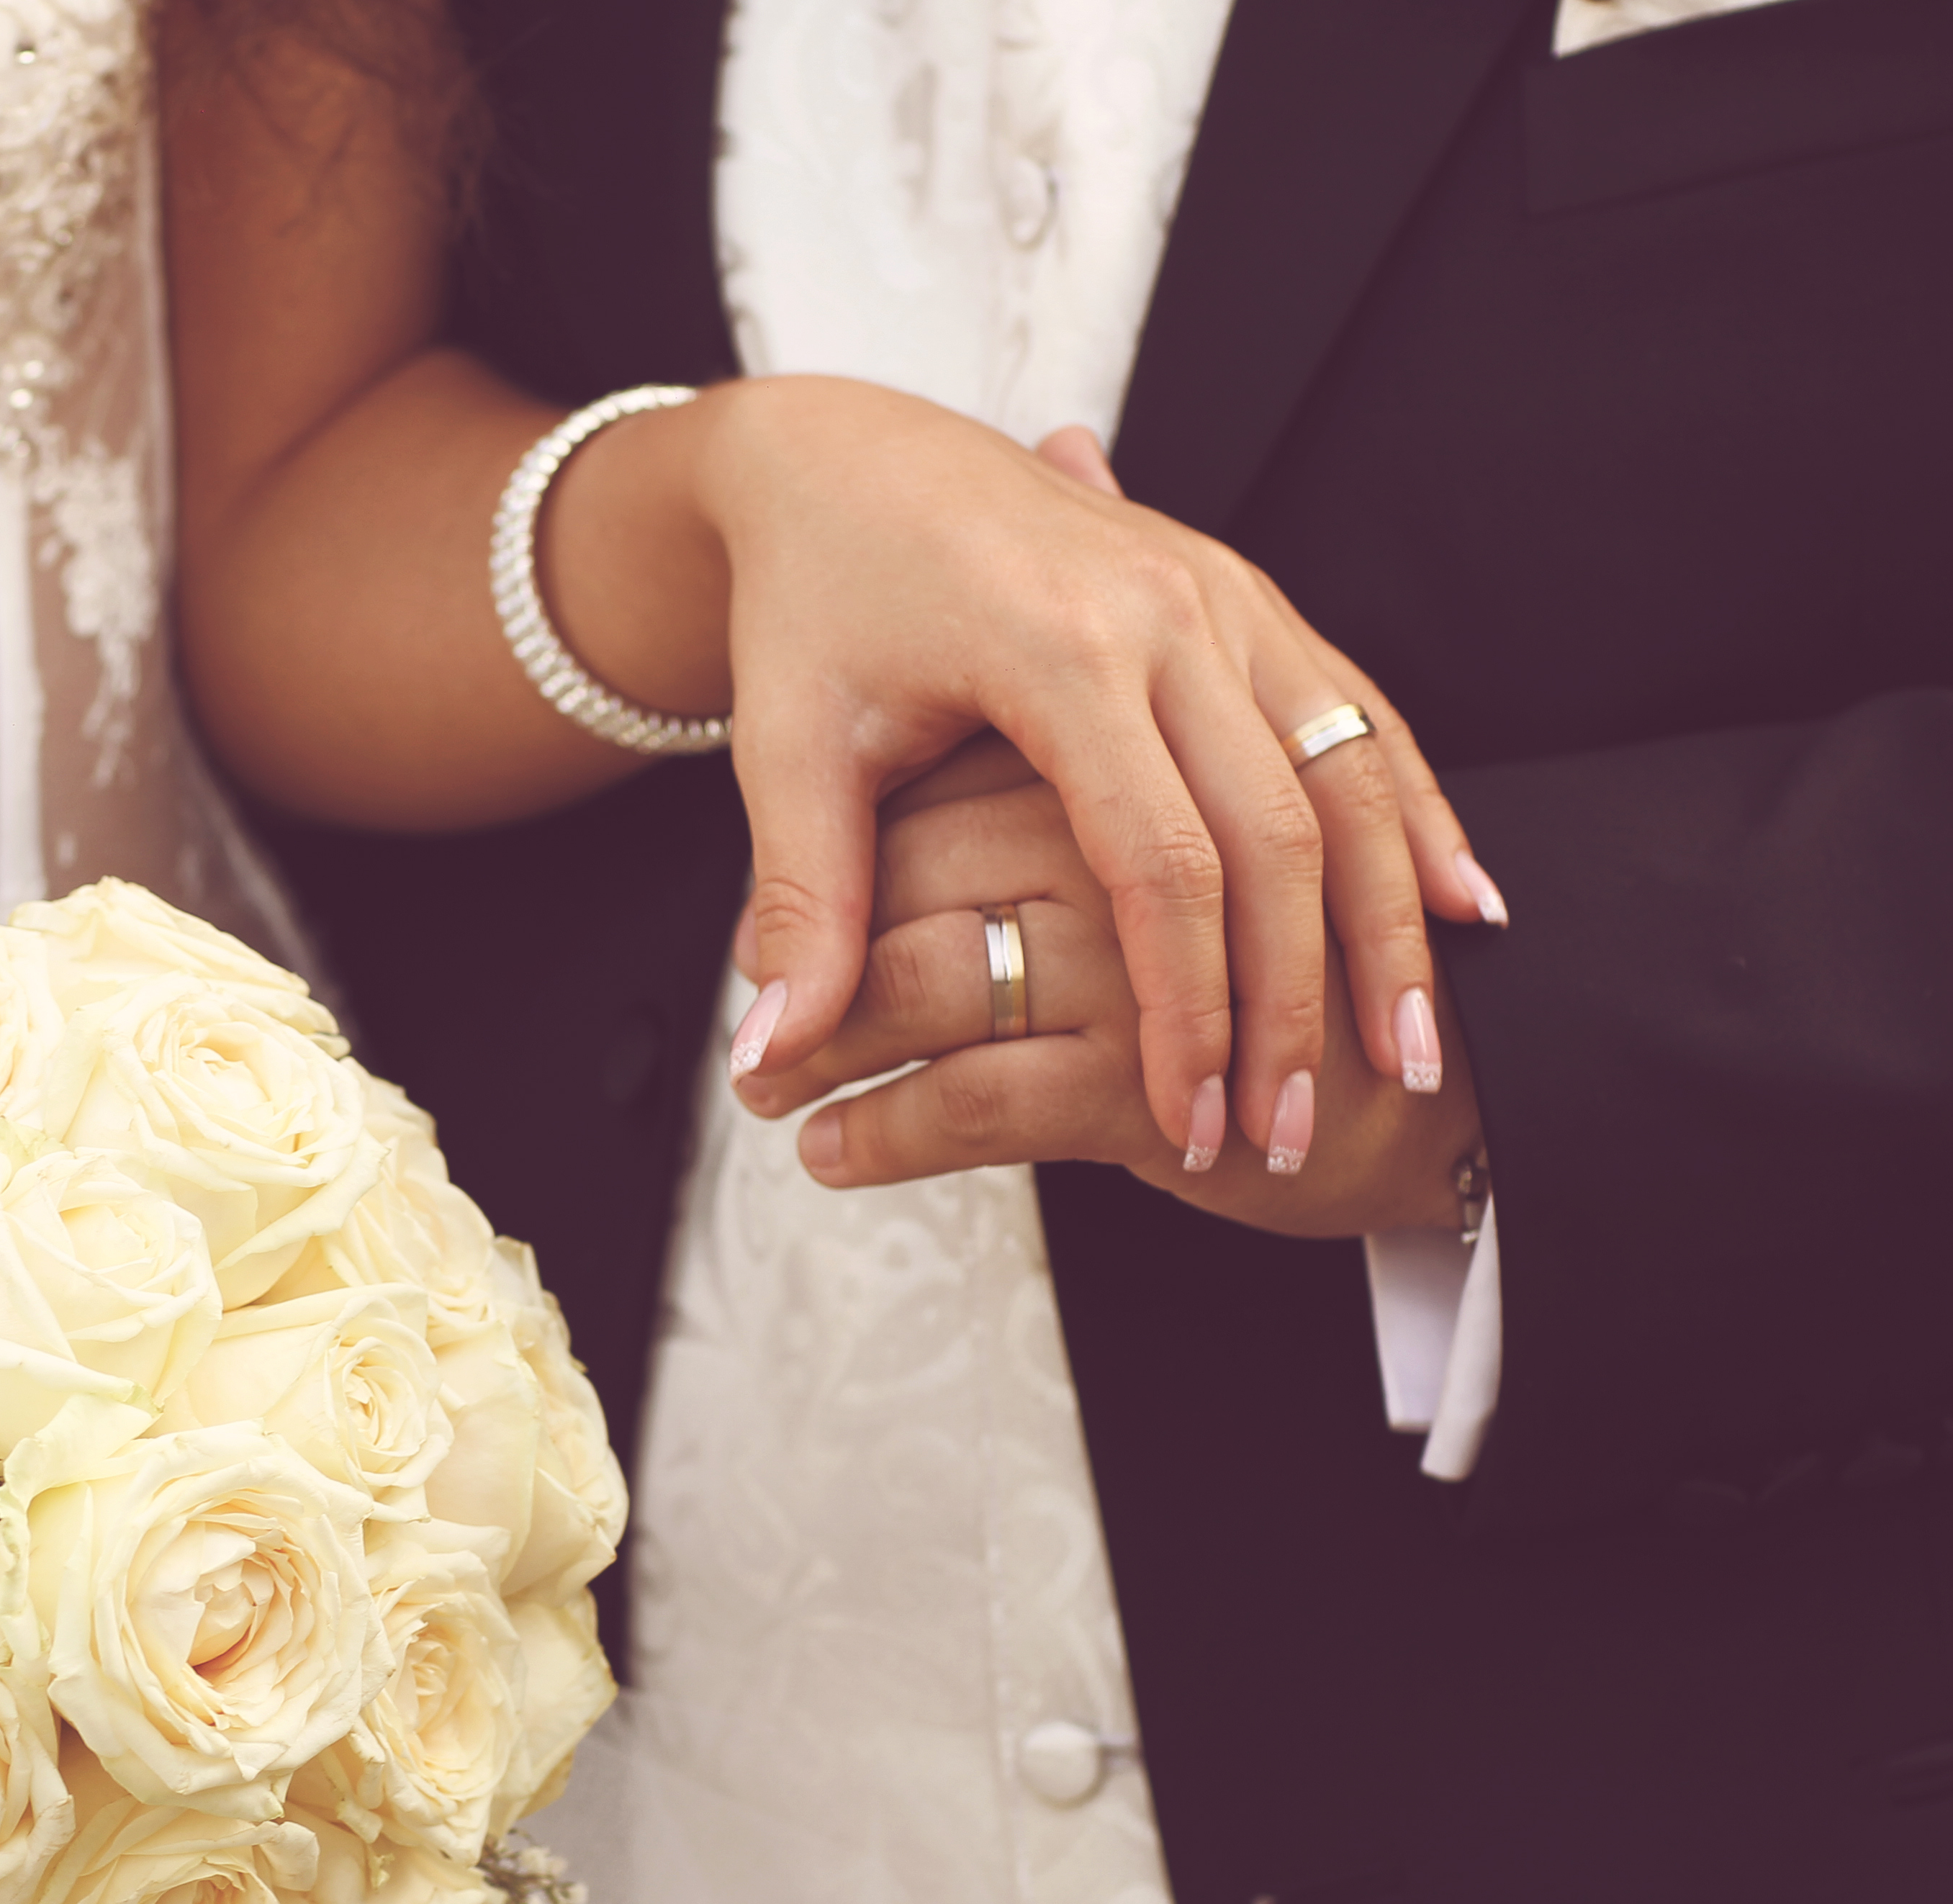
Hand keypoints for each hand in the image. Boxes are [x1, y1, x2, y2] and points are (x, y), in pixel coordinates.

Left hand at [566, 382, 1501, 1167]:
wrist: (841, 450)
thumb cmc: (809, 606)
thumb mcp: (786, 749)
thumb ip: (802, 902)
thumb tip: (768, 1055)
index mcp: (1058, 649)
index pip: (1159, 862)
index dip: (1188, 1007)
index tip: (1193, 1121)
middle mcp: (1168, 612)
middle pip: (1277, 833)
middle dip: (1300, 996)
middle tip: (1300, 1130)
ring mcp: (1224, 594)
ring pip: (1347, 778)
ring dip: (1383, 926)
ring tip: (1407, 1058)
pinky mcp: (1248, 593)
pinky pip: (1362, 718)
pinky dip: (1413, 821)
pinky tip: (1459, 915)